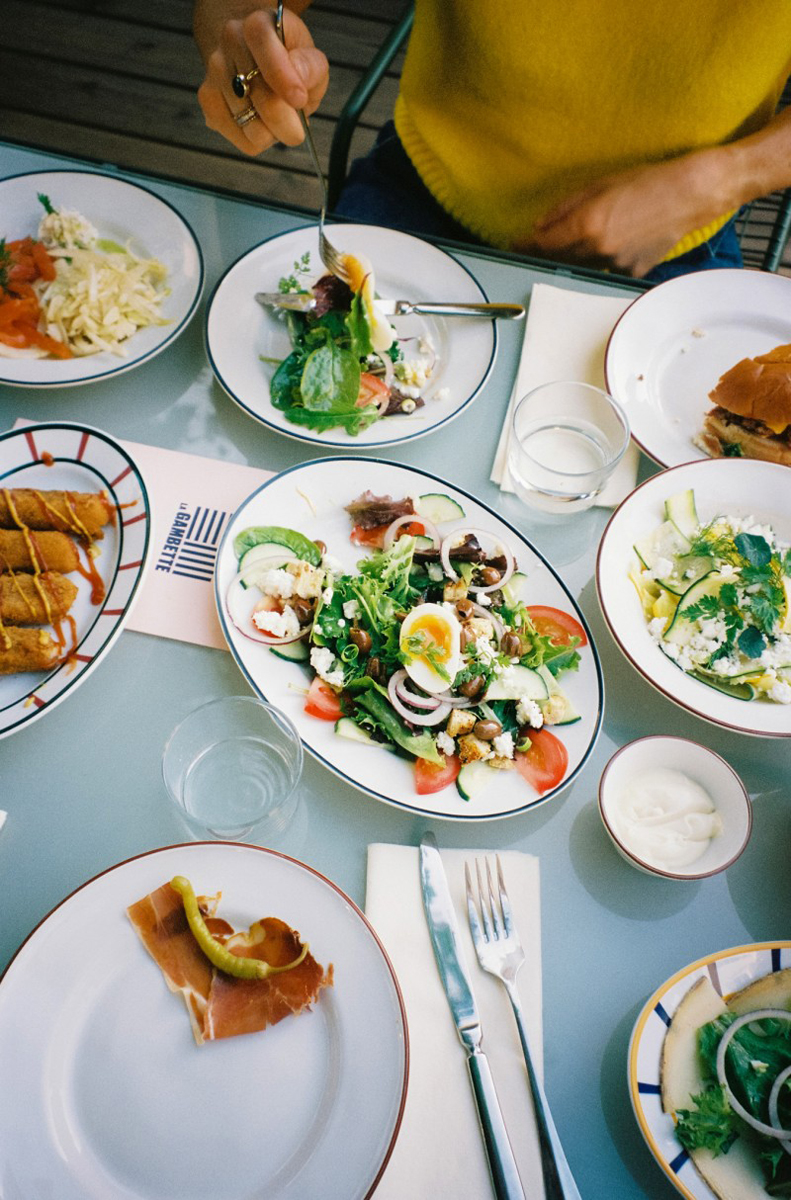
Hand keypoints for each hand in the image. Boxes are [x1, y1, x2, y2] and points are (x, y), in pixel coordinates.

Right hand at [194, 1, 327, 155]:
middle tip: (297, 127)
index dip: (282, 78)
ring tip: (277, 118)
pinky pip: (243, 141)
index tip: (299, 100)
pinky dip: (259, 142)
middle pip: (261, 98)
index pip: (264, 47)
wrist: (255, 59)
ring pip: (252, 128)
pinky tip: (262, 124)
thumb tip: (298, 87)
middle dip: (287, 122)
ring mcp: (214, 73)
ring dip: (273, 133)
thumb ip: (310, 67)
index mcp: (256, 26)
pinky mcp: (209, 102)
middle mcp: (229, 44)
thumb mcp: (309, 56)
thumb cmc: (287, 59)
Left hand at [517, 148, 735, 276]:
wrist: (692, 194)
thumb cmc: (649, 182)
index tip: (515, 246)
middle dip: (548, 250)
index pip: (544, 243)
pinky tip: (622, 238)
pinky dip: (605, 256)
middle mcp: (599, 250)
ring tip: (596, 231)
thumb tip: (540, 225)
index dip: (526, 245)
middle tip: (542, 241)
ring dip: (577, 253)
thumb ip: (565, 208)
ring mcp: (616, 265)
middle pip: (560, 259)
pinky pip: (607, 268)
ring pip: (583, 265)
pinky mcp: (632, 272)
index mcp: (588, 224)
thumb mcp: (600, 184)